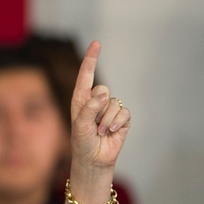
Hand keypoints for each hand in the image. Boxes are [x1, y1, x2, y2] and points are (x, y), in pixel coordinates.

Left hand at [71, 41, 131, 173]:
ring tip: (99, 132)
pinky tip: (110, 133)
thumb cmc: (82, 143)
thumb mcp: (80, 125)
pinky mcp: (122, 118)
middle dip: (97, 108)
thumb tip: (104, 95)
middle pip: (102, 89)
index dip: (91, 59)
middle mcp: (96, 101)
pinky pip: (123, 112)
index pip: (86, 76)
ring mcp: (110, 109)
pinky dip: (116, 124)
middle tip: (92, 125)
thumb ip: (89, 108)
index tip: (96, 43)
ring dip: (105, 121)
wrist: (93, 160)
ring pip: (113, 103)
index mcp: (81, 100)